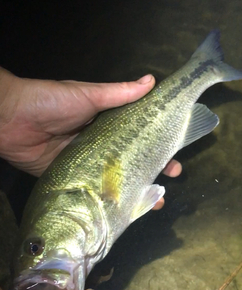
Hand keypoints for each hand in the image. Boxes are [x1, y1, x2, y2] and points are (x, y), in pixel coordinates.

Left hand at [0, 68, 181, 207]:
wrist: (10, 118)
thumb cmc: (50, 101)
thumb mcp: (87, 95)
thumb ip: (118, 93)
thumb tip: (151, 81)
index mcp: (105, 123)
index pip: (137, 135)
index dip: (157, 144)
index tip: (175, 153)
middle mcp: (98, 144)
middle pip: (130, 159)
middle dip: (152, 170)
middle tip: (171, 179)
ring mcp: (85, 163)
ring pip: (115, 178)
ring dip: (134, 189)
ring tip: (153, 201)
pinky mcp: (70, 178)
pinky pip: (92, 190)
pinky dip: (107, 199)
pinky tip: (123, 208)